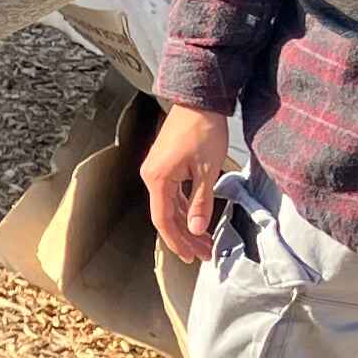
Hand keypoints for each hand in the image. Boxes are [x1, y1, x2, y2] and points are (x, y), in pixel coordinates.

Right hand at [141, 104, 235, 263]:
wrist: (199, 101)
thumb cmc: (202, 130)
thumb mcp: (206, 170)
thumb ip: (200, 202)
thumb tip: (196, 229)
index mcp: (157, 179)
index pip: (163, 220)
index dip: (176, 241)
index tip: (190, 256)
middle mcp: (151, 176)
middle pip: (166, 216)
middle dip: (184, 237)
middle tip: (202, 254)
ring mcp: (157, 170)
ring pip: (170, 206)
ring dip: (186, 224)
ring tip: (203, 241)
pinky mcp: (166, 165)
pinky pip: (172, 194)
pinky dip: (185, 208)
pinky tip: (196, 218)